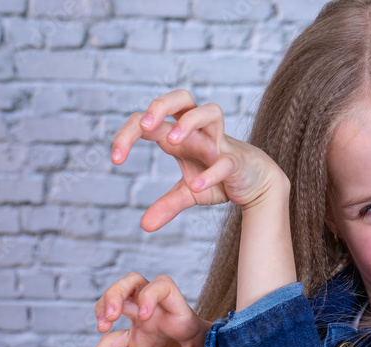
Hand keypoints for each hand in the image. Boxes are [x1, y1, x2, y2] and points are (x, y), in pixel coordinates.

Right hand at [91, 272, 211, 346]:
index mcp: (179, 313)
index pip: (163, 286)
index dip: (150, 294)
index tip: (144, 315)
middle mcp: (159, 312)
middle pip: (133, 282)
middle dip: (116, 292)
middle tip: (110, 314)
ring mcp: (145, 322)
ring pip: (119, 298)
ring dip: (104, 306)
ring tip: (101, 327)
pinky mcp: (136, 338)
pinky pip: (112, 339)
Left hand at [111, 89, 288, 231]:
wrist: (255, 183)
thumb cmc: (218, 178)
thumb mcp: (188, 193)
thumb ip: (167, 205)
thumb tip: (144, 226)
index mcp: (180, 135)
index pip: (149, 120)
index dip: (127, 134)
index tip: (115, 159)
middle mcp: (199, 132)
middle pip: (181, 97)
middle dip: (160, 105)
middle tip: (144, 127)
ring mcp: (220, 142)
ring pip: (210, 111)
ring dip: (189, 122)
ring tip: (171, 142)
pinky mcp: (236, 160)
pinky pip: (225, 160)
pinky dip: (211, 172)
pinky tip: (196, 184)